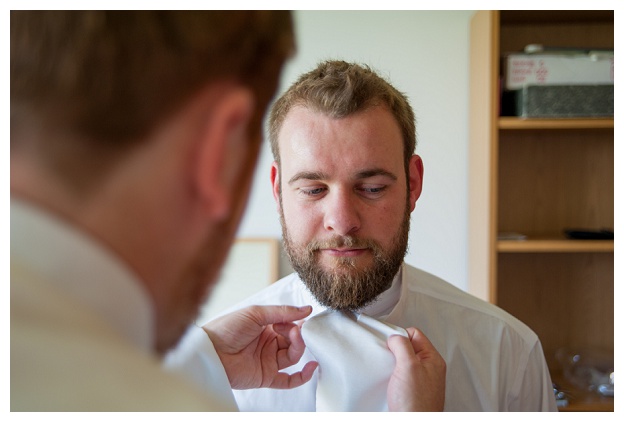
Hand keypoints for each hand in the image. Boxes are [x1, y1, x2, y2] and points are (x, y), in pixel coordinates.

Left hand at [203, 305, 318, 389]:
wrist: (209, 353)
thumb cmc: (227, 329)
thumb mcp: (255, 313)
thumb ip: (281, 312)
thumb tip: (306, 309)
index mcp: (266, 326)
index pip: (289, 324)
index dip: (296, 321)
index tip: (302, 317)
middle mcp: (269, 343)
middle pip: (293, 340)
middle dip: (298, 334)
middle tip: (296, 329)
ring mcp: (268, 360)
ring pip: (293, 356)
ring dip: (299, 347)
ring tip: (294, 338)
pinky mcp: (267, 376)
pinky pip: (289, 380)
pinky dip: (303, 376)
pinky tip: (311, 367)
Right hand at [386, 327, 445, 410]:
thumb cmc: (416, 405)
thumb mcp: (409, 366)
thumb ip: (403, 346)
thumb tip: (395, 337)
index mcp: (432, 359)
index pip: (415, 334)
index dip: (400, 336)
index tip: (390, 343)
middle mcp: (428, 369)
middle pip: (407, 348)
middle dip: (394, 351)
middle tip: (388, 359)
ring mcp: (419, 381)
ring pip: (402, 363)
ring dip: (391, 366)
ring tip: (387, 373)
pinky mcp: (410, 392)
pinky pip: (398, 377)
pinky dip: (390, 378)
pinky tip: (387, 384)